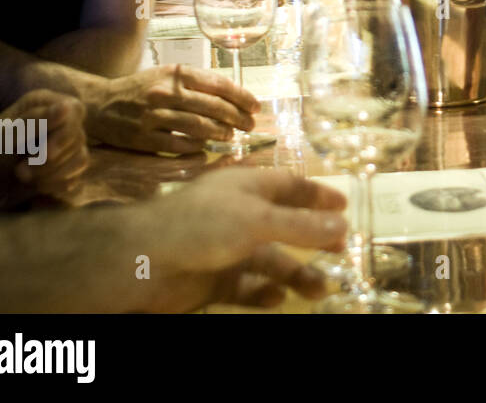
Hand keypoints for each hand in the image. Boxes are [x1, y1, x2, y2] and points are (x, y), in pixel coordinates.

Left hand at [1, 90, 88, 198]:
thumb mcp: (4, 137)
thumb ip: (35, 121)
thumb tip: (66, 107)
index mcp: (45, 102)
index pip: (74, 111)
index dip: (64, 135)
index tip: (45, 154)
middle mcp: (61, 118)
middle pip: (78, 138)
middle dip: (50, 161)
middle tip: (20, 172)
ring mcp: (68, 142)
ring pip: (80, 158)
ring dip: (51, 175)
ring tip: (23, 178)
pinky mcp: (69, 163)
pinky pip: (77, 176)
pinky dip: (56, 185)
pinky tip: (36, 184)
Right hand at [81, 64, 258, 153]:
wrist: (100, 104)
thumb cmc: (141, 89)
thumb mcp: (167, 75)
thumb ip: (196, 82)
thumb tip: (233, 97)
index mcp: (176, 73)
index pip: (218, 84)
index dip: (241, 96)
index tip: (255, 106)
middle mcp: (166, 93)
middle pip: (213, 106)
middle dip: (238, 117)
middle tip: (250, 125)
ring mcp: (154, 116)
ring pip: (199, 126)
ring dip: (220, 133)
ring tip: (231, 135)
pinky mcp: (144, 138)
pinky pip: (179, 145)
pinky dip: (196, 147)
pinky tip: (205, 147)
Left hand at [130, 169, 347, 311]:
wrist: (139, 262)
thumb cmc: (201, 226)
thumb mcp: (258, 220)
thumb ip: (301, 225)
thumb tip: (343, 225)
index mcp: (247, 187)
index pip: (291, 185)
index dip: (318, 194)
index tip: (345, 205)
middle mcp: (238, 215)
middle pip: (285, 225)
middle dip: (313, 238)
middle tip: (340, 251)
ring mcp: (225, 249)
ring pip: (269, 260)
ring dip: (295, 273)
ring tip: (319, 289)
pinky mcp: (212, 280)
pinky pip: (246, 287)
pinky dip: (263, 293)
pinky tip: (277, 299)